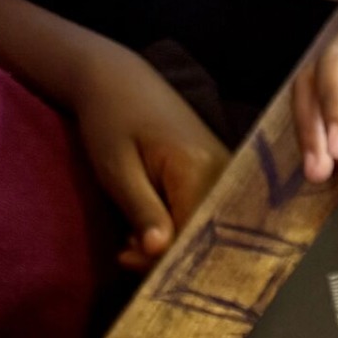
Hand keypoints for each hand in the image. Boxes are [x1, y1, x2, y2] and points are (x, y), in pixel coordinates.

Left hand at [71, 42, 229, 268]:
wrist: (119, 79)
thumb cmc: (110, 119)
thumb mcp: (117, 168)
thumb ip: (142, 210)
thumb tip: (159, 253)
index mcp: (199, 169)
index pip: (192, 234)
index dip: (162, 257)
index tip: (124, 258)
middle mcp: (225, 173)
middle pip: (205, 236)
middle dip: (166, 253)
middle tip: (125, 250)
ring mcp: (227, 174)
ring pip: (206, 229)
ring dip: (171, 242)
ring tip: (133, 235)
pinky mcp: (221, 176)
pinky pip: (206, 216)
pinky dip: (179, 227)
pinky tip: (151, 225)